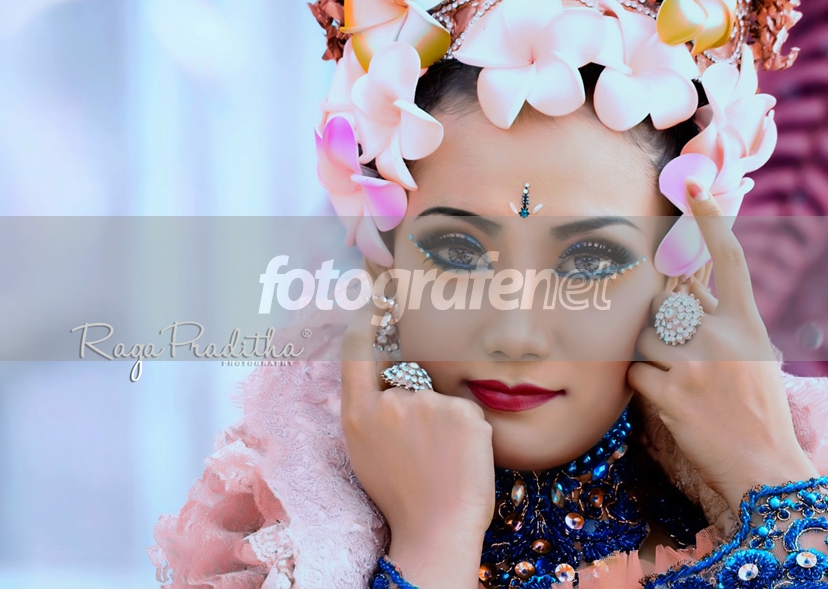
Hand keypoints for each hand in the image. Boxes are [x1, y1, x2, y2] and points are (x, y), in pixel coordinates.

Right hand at [340, 298, 495, 585]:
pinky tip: (461, 459)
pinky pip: (467, 411)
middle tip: (426, 450)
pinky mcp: (463, 412)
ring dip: (446, 422)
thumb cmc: (403, 495)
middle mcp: (389, 403)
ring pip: (441, 397)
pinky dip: (468, 433)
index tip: (377, 297)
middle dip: (420, 405)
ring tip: (442, 461)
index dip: (367, 318)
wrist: (436, 529)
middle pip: (409, 377)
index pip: (358, 348)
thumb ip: (372, 409)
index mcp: (359, 413)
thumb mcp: (367, 451)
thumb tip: (386, 376)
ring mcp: (427, 404)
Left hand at [628, 178, 817, 515]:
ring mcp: (695, 364)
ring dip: (653, 359)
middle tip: (679, 350)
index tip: (693, 185)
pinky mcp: (670, 393)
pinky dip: (645, 386)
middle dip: (662, 323)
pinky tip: (671, 401)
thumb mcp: (755, 357)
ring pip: (646, 338)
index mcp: (748, 324)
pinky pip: (636, 374)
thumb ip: (724, 324)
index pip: (730, 258)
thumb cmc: (757, 412)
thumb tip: (686, 297)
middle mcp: (722, 336)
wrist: (764, 467)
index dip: (711, 219)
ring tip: (682, 384)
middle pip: (667, 303)